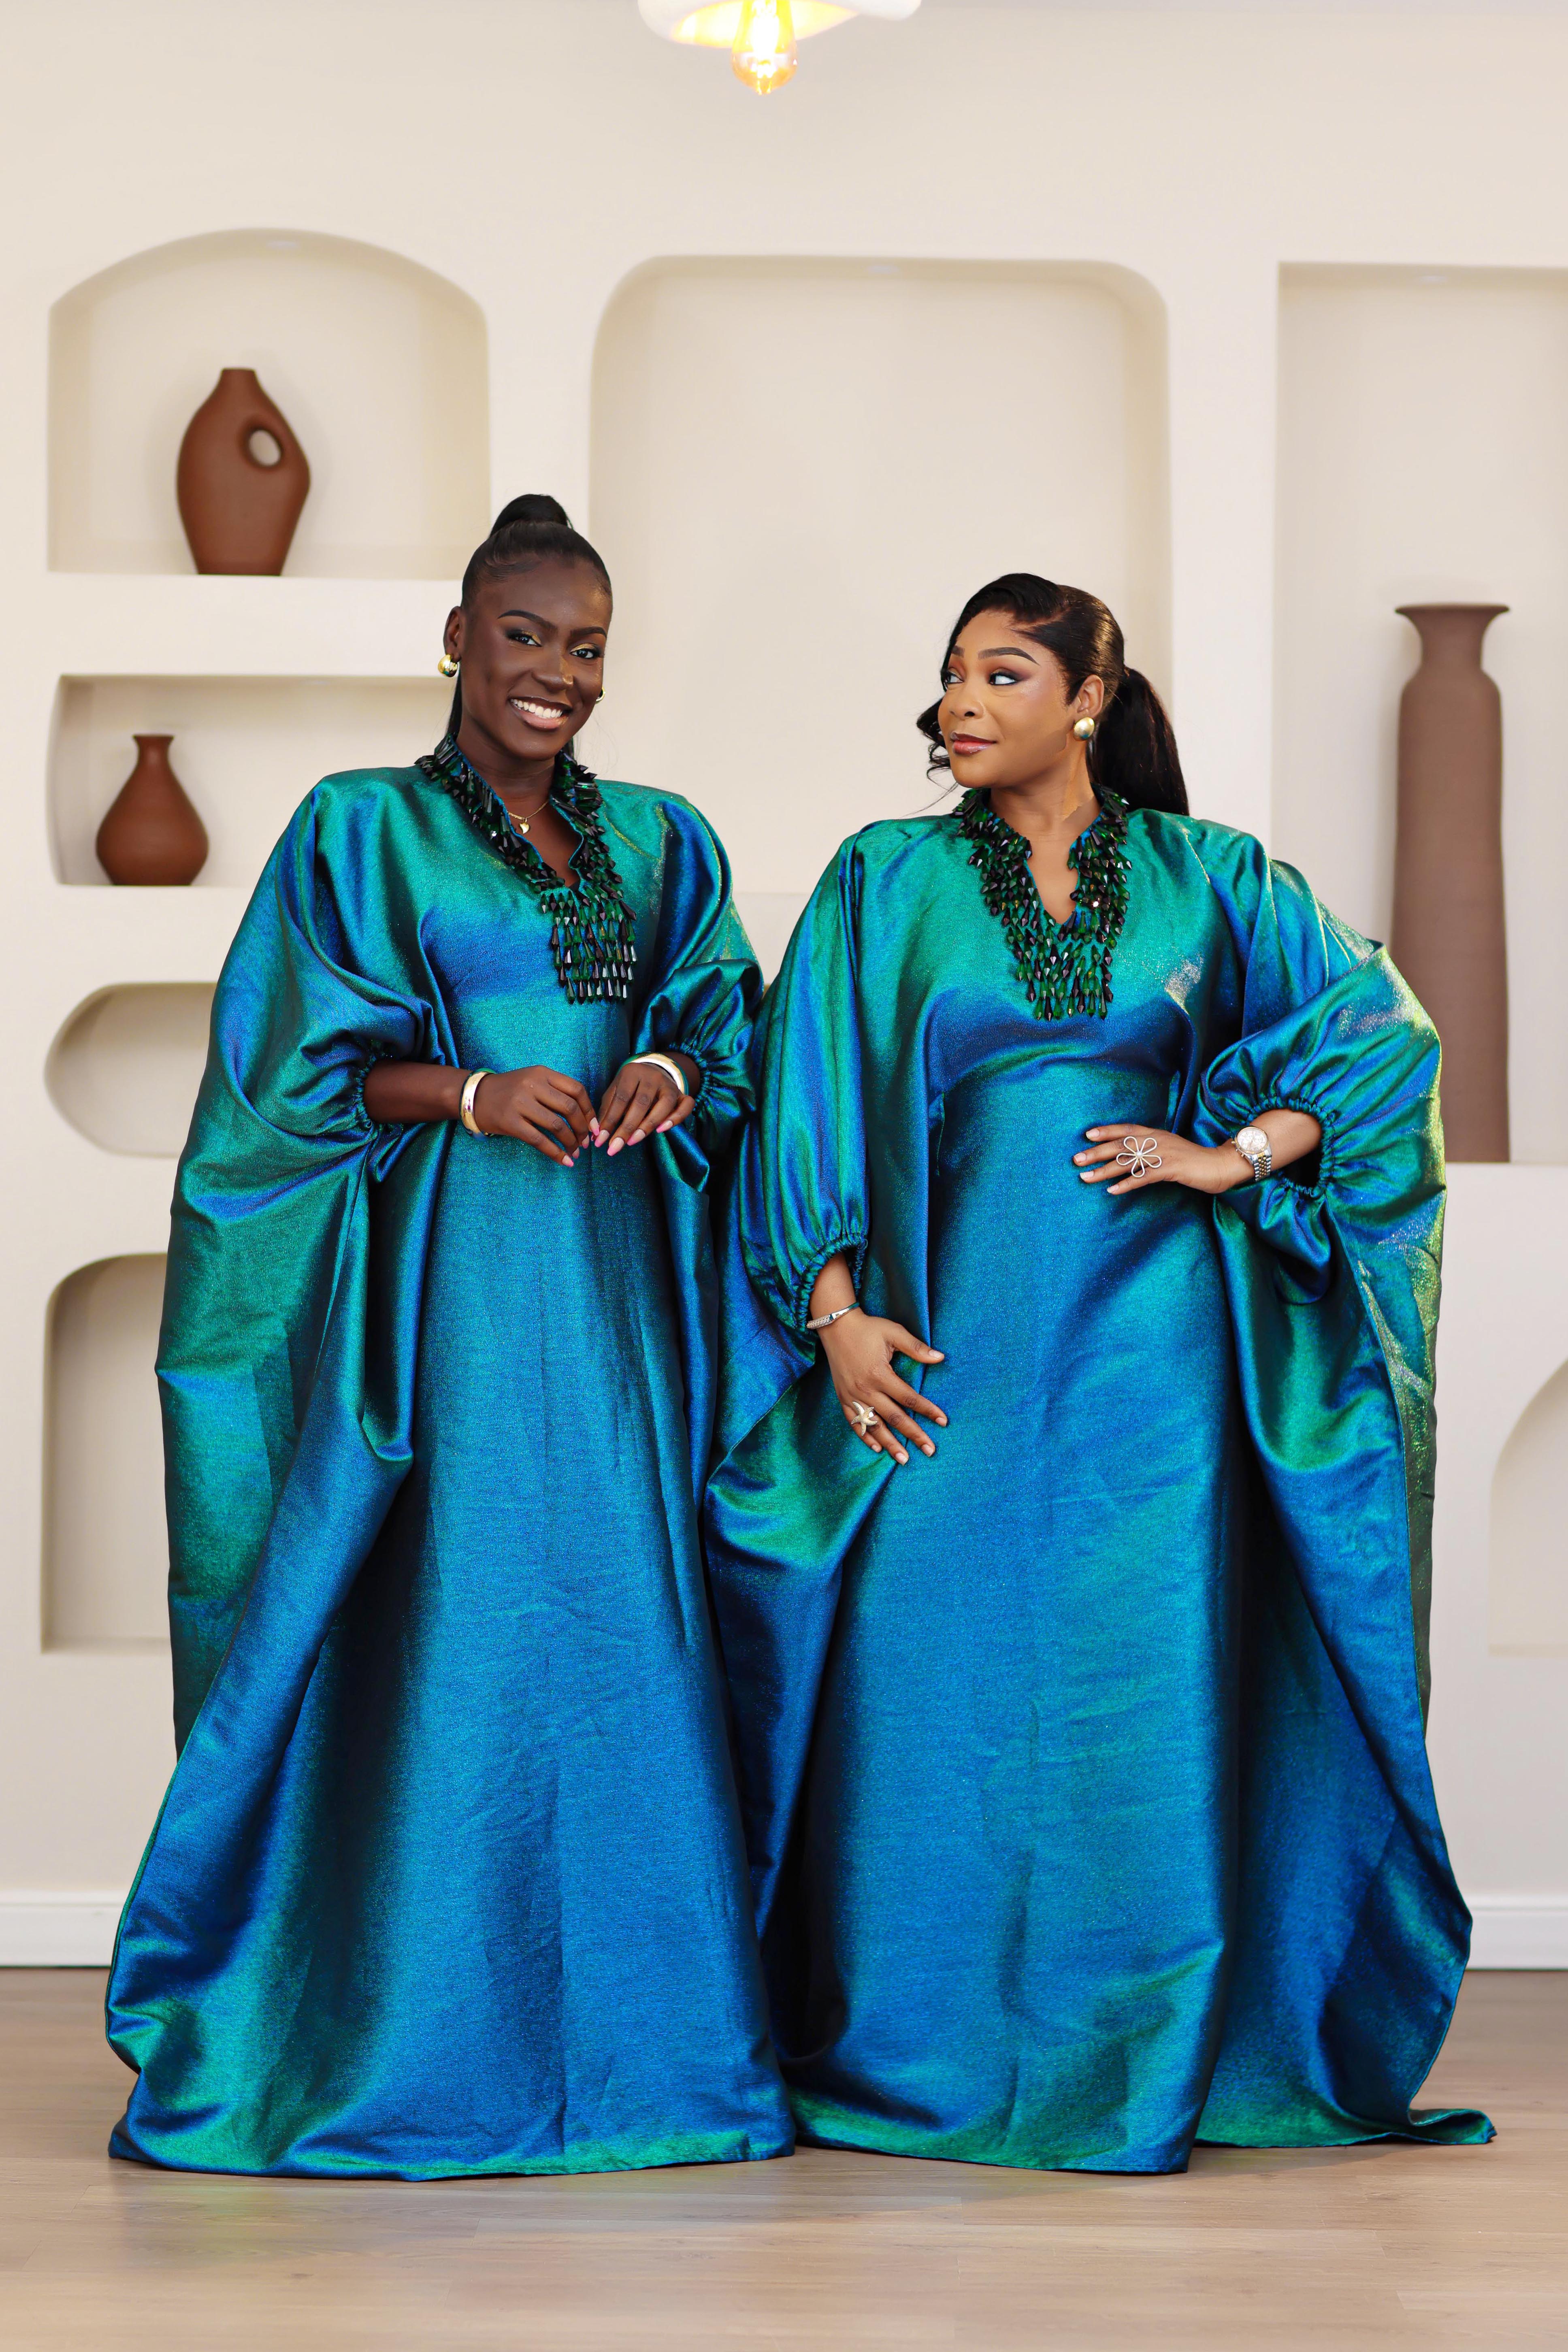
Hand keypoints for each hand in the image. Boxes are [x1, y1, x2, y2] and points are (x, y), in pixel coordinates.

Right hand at [470, 1067, 595, 1166]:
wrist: (475, 1096)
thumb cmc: (510, 1091)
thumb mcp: (532, 1080)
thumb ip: (555, 1092)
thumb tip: (585, 1117)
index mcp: (542, 1073)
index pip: (576, 1090)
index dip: (589, 1110)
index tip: (594, 1126)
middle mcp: (532, 1085)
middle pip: (569, 1108)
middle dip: (582, 1128)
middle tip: (585, 1142)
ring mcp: (520, 1103)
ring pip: (556, 1126)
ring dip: (571, 1142)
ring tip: (575, 1152)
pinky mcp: (510, 1122)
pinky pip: (539, 1140)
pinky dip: (555, 1153)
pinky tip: (564, 1161)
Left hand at [593, 1058, 697, 1156]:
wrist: (652, 1071)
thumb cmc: (629, 1086)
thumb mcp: (615, 1091)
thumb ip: (607, 1111)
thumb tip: (597, 1136)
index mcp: (632, 1072)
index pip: (621, 1099)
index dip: (610, 1121)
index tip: (601, 1140)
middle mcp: (653, 1077)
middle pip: (641, 1103)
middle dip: (627, 1128)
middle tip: (615, 1147)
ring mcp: (669, 1085)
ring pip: (664, 1105)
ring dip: (648, 1126)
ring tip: (633, 1141)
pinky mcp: (681, 1094)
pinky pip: (686, 1106)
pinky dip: (676, 1119)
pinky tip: (661, 1130)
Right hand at [820, 1309, 945, 1466]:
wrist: (835, 1326)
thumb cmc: (867, 1328)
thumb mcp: (893, 1332)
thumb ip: (916, 1347)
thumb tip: (940, 1357)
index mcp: (880, 1374)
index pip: (909, 1398)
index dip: (928, 1410)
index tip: (943, 1421)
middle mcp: (866, 1389)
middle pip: (894, 1417)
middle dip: (914, 1435)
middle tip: (930, 1450)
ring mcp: (852, 1396)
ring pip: (874, 1426)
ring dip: (890, 1444)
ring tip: (904, 1459)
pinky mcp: (843, 1398)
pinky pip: (854, 1423)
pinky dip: (865, 1437)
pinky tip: (877, 1448)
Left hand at [1073, 1125, 1248, 1197]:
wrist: (1220, 1165)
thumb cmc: (1194, 1160)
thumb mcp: (1170, 1149)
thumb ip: (1152, 1149)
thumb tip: (1131, 1156)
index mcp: (1157, 1134)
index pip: (1127, 1129)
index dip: (1107, 1131)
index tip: (1087, 1135)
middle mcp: (1157, 1141)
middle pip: (1121, 1145)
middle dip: (1097, 1152)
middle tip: (1076, 1159)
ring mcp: (1164, 1155)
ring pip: (1128, 1161)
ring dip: (1104, 1170)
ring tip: (1086, 1177)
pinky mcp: (1171, 1170)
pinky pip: (1144, 1177)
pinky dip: (1126, 1184)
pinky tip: (1112, 1191)